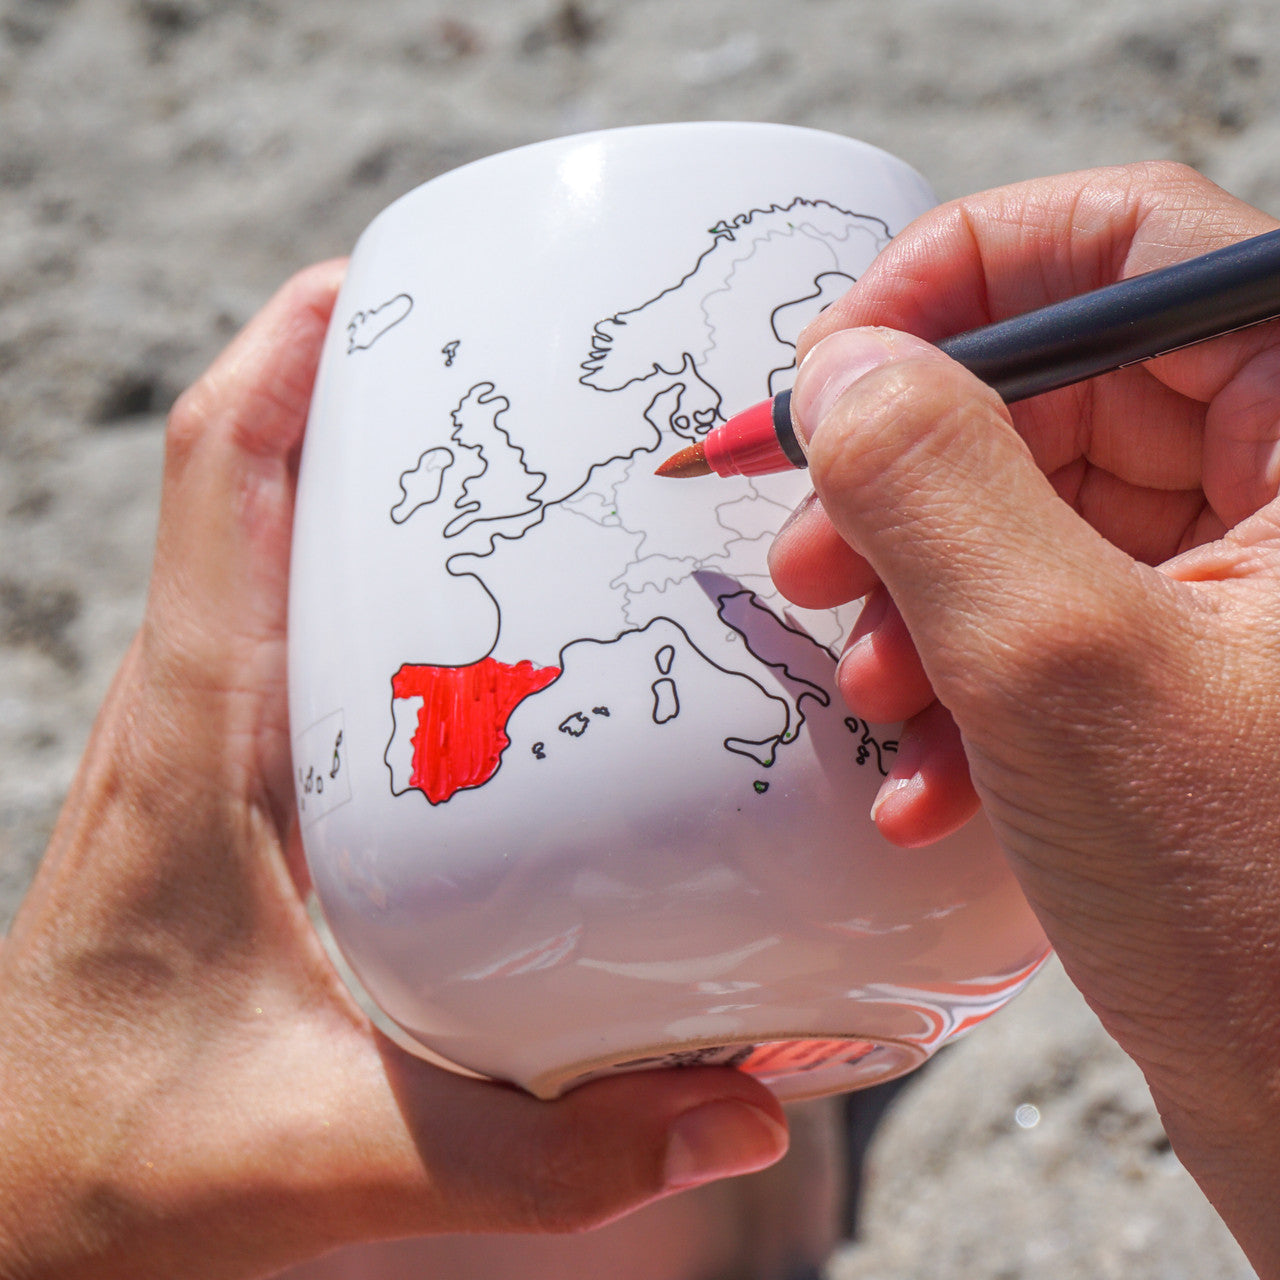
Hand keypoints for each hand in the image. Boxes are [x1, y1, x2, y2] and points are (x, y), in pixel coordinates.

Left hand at [0, 263, 786, 1279]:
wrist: (14, 1196)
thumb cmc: (121, 1163)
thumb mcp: (338, 1161)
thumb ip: (543, 1151)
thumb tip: (736, 1114)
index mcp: (199, 737)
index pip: (220, 475)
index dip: (297, 350)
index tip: (402, 281)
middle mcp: (196, 703)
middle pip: (263, 469)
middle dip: (377, 383)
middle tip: (527, 360)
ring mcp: (210, 730)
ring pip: (281, 535)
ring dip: (378, 468)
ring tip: (529, 453)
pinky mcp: (236, 774)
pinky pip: (299, 620)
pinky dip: (375, 569)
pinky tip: (493, 619)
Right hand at [768, 161, 1279, 1275]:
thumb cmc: (1270, 927)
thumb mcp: (1062, 674)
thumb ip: (938, 487)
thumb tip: (843, 370)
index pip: (1129, 242)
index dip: (957, 275)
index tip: (830, 367)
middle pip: (1056, 388)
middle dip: (908, 476)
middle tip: (810, 554)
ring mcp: (1235, 587)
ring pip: (1027, 516)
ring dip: (917, 601)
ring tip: (872, 696)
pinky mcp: (1182, 676)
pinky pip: (1037, 623)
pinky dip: (958, 687)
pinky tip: (923, 783)